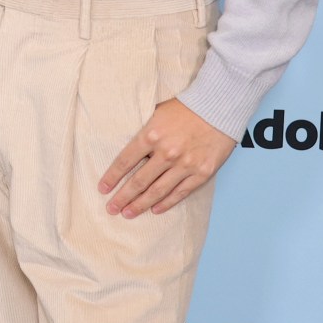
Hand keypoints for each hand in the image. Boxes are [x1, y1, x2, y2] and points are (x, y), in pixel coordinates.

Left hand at [99, 99, 235, 216]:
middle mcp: (166, 153)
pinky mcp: (202, 172)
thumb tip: (129, 150)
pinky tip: (155, 210)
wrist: (219, 108)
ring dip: (141, 204)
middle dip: (122, 197)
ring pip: (158, 191)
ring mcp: (185, 164)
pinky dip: (166, 203)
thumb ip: (144, 132)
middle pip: (139, 181)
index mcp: (151, 135)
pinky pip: (181, 192)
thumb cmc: (185, 108)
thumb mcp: (156, 113)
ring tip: (128, 213)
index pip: (125, 161)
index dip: (112, 177)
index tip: (103, 189)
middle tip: (111, 209)